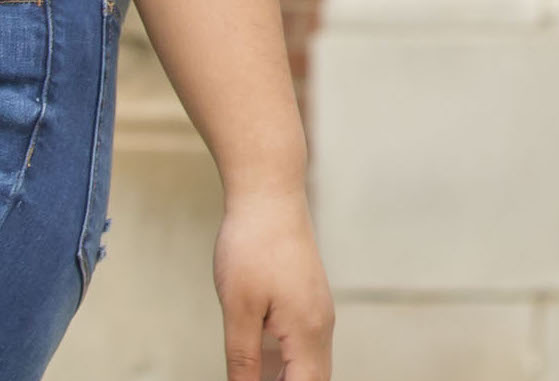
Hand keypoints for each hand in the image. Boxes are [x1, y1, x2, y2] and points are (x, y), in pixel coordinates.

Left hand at [213, 186, 333, 380]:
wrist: (269, 196)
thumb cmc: (253, 246)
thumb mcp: (238, 309)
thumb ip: (243, 358)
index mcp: (308, 331)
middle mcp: (321, 325)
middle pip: (314, 380)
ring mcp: (317, 313)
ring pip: (309, 365)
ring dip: (287, 379)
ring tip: (253, 376)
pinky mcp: (308, 302)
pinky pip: (303, 346)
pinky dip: (286, 363)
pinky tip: (258, 363)